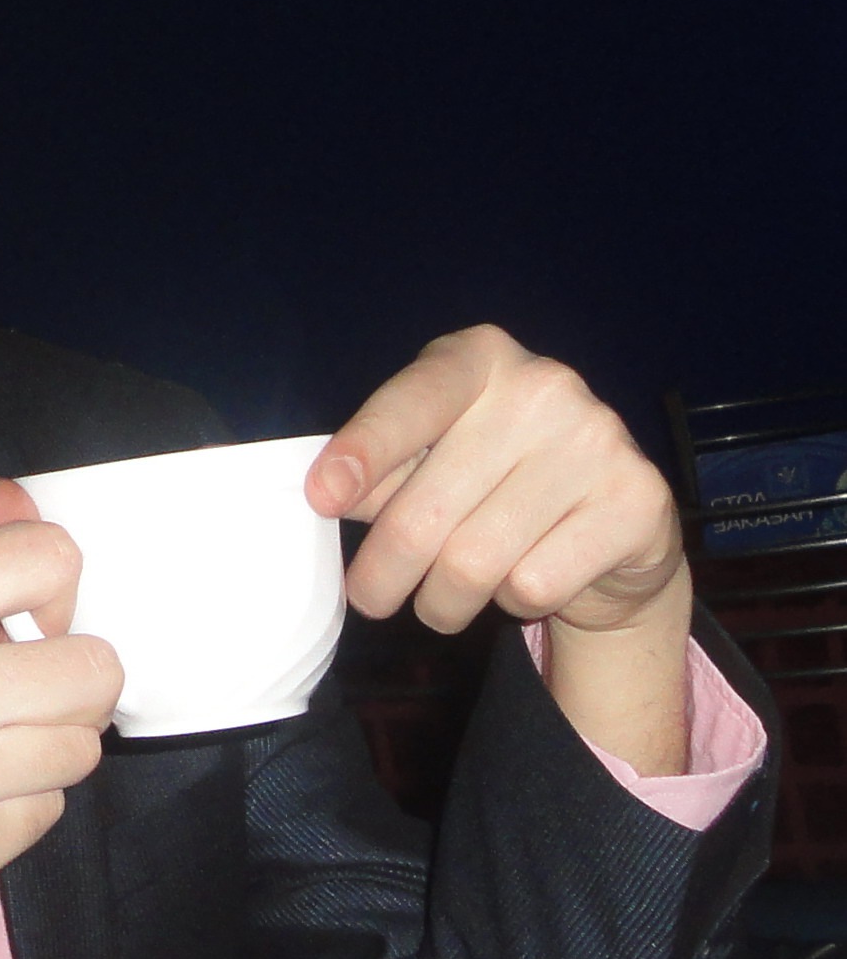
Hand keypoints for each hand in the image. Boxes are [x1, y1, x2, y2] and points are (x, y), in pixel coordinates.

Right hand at [0, 495, 112, 958]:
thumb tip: (21, 504)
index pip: (43, 559)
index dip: (54, 587)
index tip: (29, 617)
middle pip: (94, 667)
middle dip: (68, 682)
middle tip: (17, 698)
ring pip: (78, 748)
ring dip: (41, 751)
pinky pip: (42, 818)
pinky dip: (11, 814)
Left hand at [306, 324, 690, 775]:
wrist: (615, 523)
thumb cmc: (495, 482)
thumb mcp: (432, 457)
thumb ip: (381, 470)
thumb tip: (326, 496)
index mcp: (479, 358)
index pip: (411, 403)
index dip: (363, 455)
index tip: (322, 499)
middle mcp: (543, 386)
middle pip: (427, 511)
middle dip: (385, 572)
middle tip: (370, 598)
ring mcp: (598, 439)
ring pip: (475, 562)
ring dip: (443, 600)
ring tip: (444, 598)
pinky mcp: (636, 501)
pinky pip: (533, 583)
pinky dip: (513, 601)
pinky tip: (527, 577)